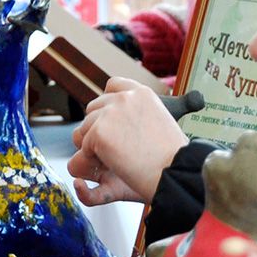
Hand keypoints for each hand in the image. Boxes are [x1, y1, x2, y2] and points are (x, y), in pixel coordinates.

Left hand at [67, 77, 187, 205]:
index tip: (112, 121)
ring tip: (115, 158)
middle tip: (114, 147)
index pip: (113, 85)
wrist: (172, 172)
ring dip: (94, 143)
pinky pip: (84, 145)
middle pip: (94, 107)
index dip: (108, 103)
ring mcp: (110, 113)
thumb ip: (138, 111)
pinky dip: (93, 158)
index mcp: (141, 92)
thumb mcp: (160, 120)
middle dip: (98, 126)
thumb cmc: (171, 155)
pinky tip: (112, 164)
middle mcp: (124, 97)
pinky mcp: (99, 132)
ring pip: (85, 127)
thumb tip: (120, 115)